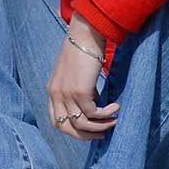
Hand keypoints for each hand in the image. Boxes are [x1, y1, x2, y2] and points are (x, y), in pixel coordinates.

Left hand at [47, 21, 119, 141]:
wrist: (85, 33)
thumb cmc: (82, 51)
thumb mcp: (74, 74)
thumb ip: (77, 91)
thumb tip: (93, 106)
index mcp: (52, 91)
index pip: (56, 121)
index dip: (72, 130)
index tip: (89, 129)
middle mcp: (55, 95)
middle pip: (66, 128)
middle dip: (85, 135)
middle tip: (102, 132)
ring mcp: (66, 94)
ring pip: (82, 124)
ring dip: (100, 126)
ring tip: (114, 120)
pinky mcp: (80, 91)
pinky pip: (94, 113)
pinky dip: (107, 114)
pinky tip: (117, 106)